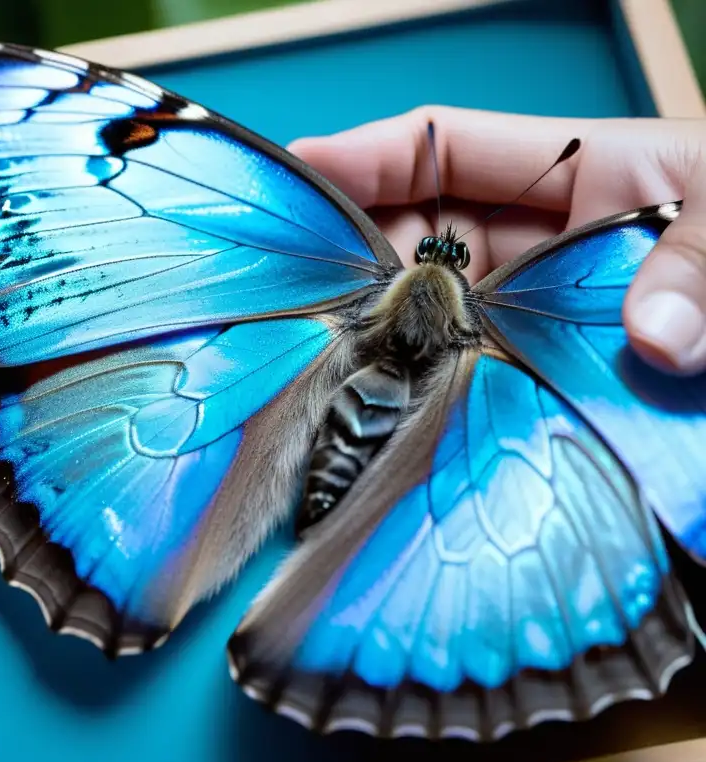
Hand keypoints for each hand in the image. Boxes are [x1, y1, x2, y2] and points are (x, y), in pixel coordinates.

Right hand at [289, 106, 705, 374]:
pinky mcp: (558, 375)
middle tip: (301, 295)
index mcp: (581, 172)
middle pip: (424, 237)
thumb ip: (705, 260)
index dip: (367, 155)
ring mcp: (546, 314)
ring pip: (442, 314)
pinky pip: (484, 377)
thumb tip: (657, 333)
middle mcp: (547, 244)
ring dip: (396, 335)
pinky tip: (407, 413)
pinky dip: (444, 392)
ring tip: (336, 360)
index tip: (299, 171)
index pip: (445, 147)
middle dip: (361, 259)